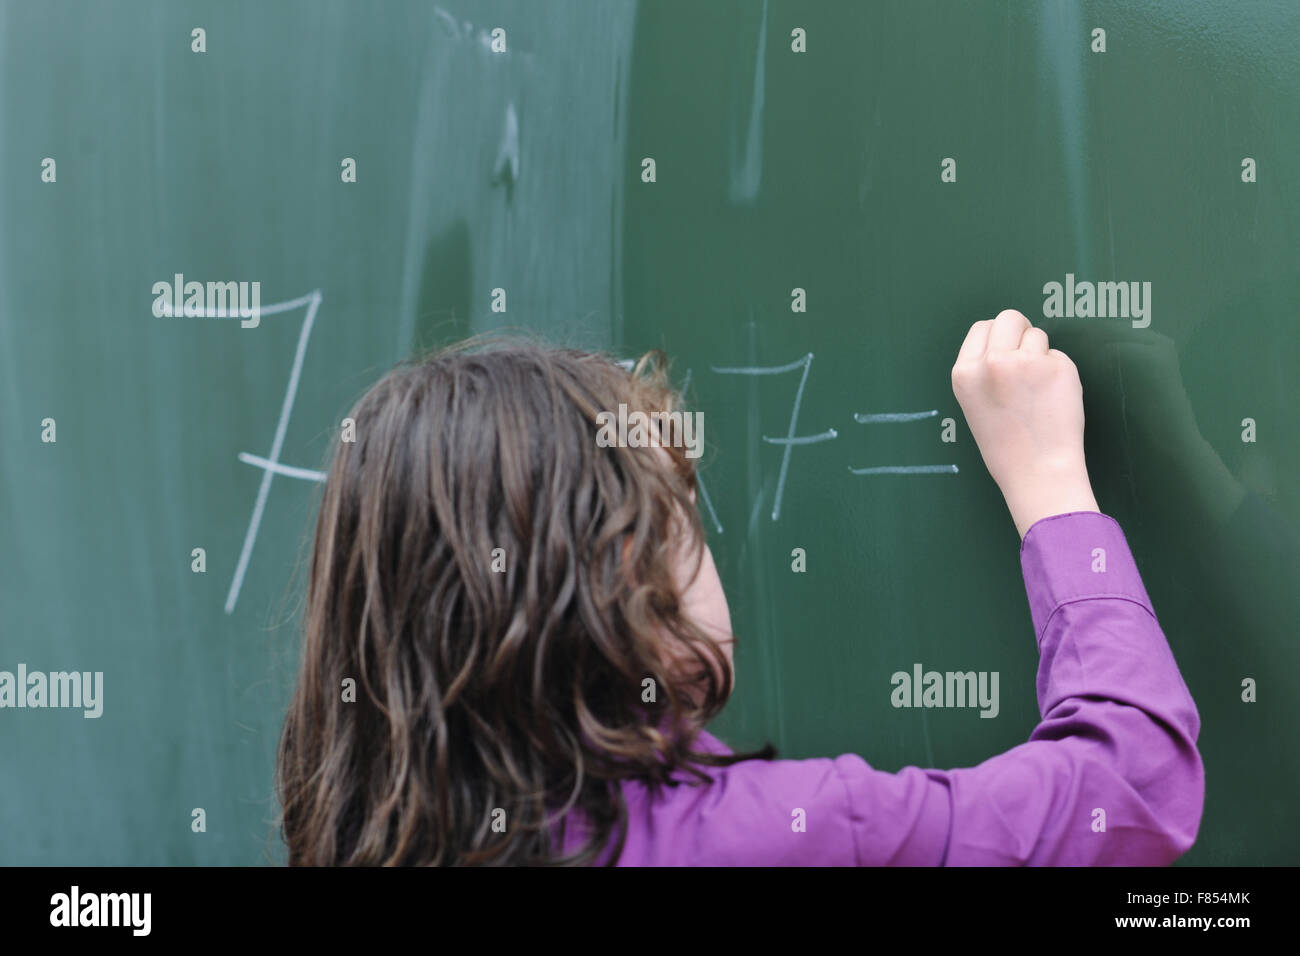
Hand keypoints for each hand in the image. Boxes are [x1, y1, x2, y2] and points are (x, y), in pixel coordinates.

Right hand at [951, 310, 1099, 538]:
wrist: (1036, 472)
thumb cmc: (1004, 445)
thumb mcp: (974, 403)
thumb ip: (982, 370)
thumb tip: (1005, 341)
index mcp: (964, 372)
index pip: (981, 327)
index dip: (996, 339)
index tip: (1005, 355)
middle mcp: (991, 362)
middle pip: (1009, 318)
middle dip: (1020, 333)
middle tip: (1026, 362)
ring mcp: (1025, 362)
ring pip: (1037, 335)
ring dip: (1041, 354)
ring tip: (1038, 389)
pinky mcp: (1057, 367)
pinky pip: (1059, 355)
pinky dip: (1059, 372)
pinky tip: (1054, 398)